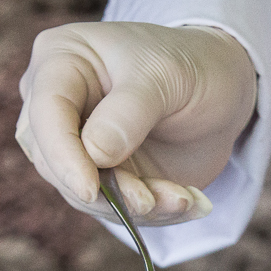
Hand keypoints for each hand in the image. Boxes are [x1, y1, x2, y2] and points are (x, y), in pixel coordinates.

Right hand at [16, 22, 256, 225]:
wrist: (224, 91)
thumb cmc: (192, 65)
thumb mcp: (166, 76)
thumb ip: (129, 112)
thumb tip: (94, 154)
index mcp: (62, 58)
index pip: (46, 113)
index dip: (63, 155)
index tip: (89, 188)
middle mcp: (59, 103)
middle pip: (52, 161)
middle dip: (102, 191)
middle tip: (152, 200)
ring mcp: (77, 143)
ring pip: (82, 193)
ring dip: (133, 206)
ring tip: (183, 199)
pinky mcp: (102, 176)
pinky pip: (113, 206)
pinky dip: (151, 211)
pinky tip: (187, 200)